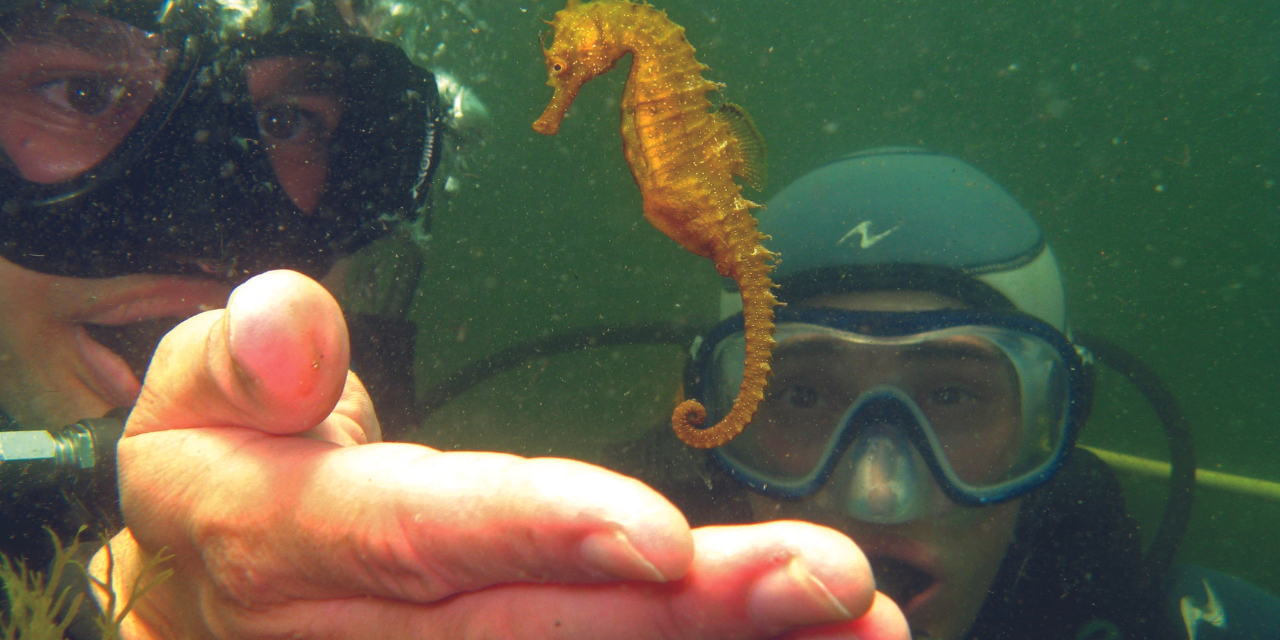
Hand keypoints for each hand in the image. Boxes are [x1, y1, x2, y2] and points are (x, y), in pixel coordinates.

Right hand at [89, 270, 908, 639]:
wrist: (203, 593)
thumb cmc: (227, 467)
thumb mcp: (194, 390)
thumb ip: (242, 354)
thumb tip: (291, 324)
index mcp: (280, 538)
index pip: (416, 535)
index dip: (535, 532)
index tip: (661, 537)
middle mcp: (357, 628)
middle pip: (531, 627)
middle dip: (689, 613)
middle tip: (828, 580)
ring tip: (860, 627)